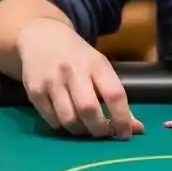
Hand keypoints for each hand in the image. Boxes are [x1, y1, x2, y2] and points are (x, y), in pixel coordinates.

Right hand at [16, 19, 143, 138]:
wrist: (41, 36)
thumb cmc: (77, 56)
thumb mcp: (99, 68)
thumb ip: (116, 98)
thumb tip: (137, 129)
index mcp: (96, 64)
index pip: (114, 95)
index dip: (122, 119)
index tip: (125, 134)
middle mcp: (73, 71)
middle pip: (89, 110)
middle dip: (99, 129)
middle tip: (102, 132)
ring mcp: (51, 81)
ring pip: (69, 120)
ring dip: (80, 131)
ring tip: (84, 127)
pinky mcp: (34, 91)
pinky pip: (52, 120)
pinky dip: (62, 126)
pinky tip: (66, 117)